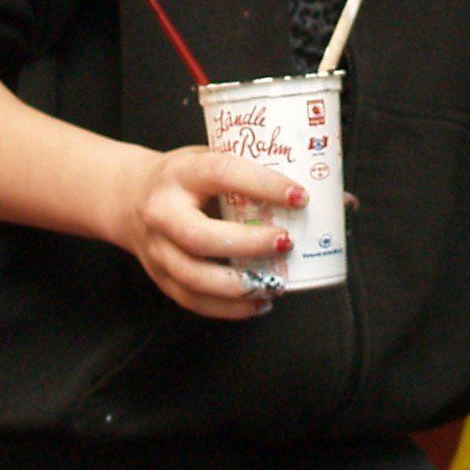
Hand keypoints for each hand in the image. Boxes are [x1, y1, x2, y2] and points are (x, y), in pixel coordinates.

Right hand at [106, 145, 305, 318]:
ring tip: (276, 284)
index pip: (222, 172)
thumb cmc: (187, 178)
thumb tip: (340, 200)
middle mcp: (162, 211)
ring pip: (193, 276)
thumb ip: (263, 178)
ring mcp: (157, 248)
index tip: (299, 195)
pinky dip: (228, 308)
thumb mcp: (213, 161)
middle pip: (199, 236)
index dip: (262, 184)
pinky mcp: (158, 275)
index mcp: (181, 173)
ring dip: (239, 286)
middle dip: (247, 245)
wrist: (129, 197)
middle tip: (286, 243)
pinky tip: (258, 303)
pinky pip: (192, 300)